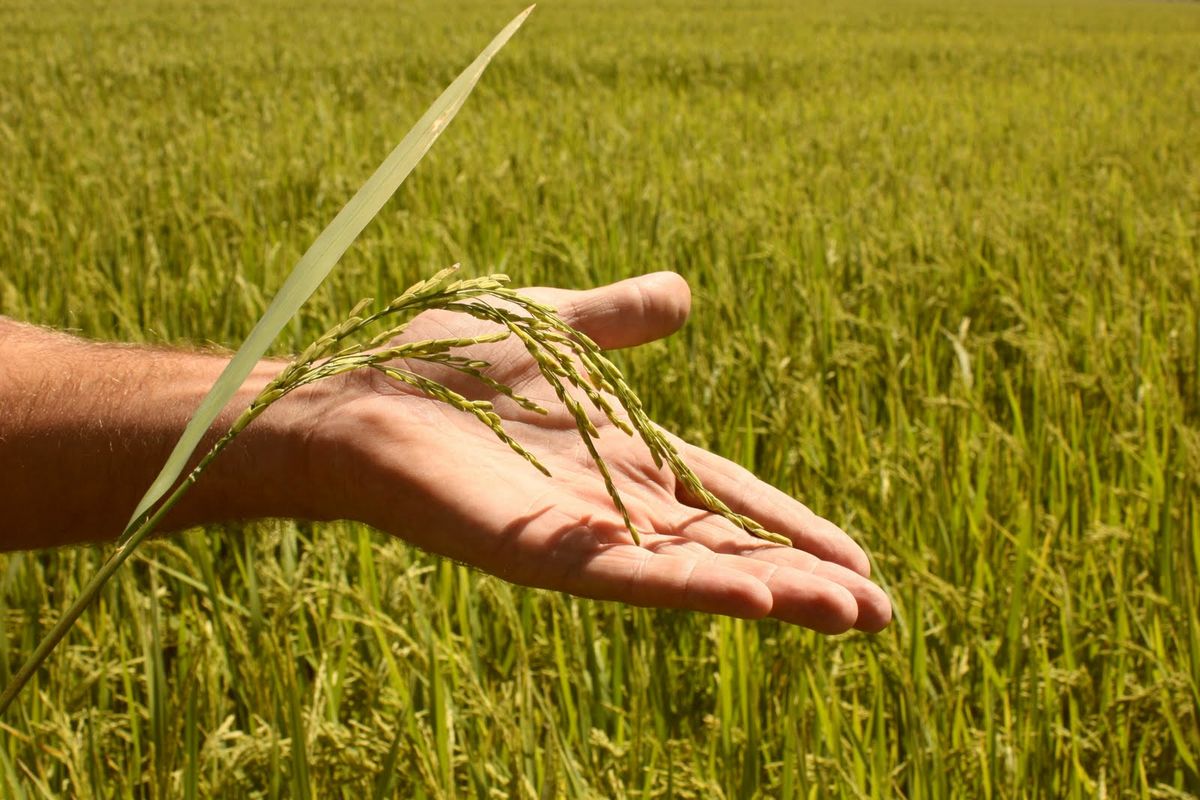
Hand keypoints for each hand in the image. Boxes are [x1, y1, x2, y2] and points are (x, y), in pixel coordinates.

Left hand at [300, 272, 890, 632]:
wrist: (351, 385)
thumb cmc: (437, 360)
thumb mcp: (554, 325)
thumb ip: (618, 319)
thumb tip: (685, 296)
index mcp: (622, 454)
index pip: (726, 496)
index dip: (791, 525)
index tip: (860, 557)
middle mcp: (609, 505)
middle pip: (723, 547)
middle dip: (803, 580)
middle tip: (881, 614)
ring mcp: (573, 533)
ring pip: (688, 571)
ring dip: (770, 592)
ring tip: (849, 616)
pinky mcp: (530, 550)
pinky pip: (621, 575)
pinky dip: (691, 587)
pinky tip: (758, 600)